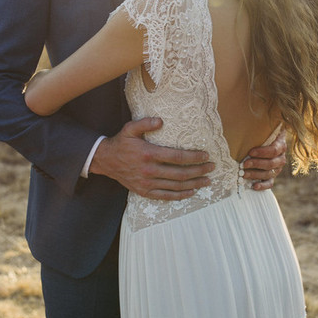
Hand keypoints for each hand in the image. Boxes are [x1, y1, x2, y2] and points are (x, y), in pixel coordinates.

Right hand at [89, 117, 214, 199]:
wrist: (105, 161)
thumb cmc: (121, 143)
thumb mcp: (129, 128)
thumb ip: (145, 123)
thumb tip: (161, 121)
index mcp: (148, 154)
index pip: (177, 157)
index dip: (193, 157)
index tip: (206, 156)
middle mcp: (149, 170)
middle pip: (180, 173)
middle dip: (199, 171)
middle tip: (212, 167)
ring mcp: (147, 183)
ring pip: (175, 186)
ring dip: (194, 183)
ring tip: (207, 180)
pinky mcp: (144, 191)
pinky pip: (166, 196)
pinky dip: (180, 195)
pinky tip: (191, 191)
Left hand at [242, 130, 286, 190]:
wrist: (265, 140)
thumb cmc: (261, 132)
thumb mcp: (263, 127)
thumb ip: (258, 124)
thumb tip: (247, 115)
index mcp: (280, 144)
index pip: (274, 150)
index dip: (263, 152)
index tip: (250, 152)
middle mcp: (281, 157)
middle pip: (271, 163)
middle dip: (256, 164)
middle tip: (243, 164)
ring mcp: (277, 168)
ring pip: (269, 174)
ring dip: (255, 175)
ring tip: (243, 174)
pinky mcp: (272, 176)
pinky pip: (270, 183)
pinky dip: (262, 186)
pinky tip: (253, 186)